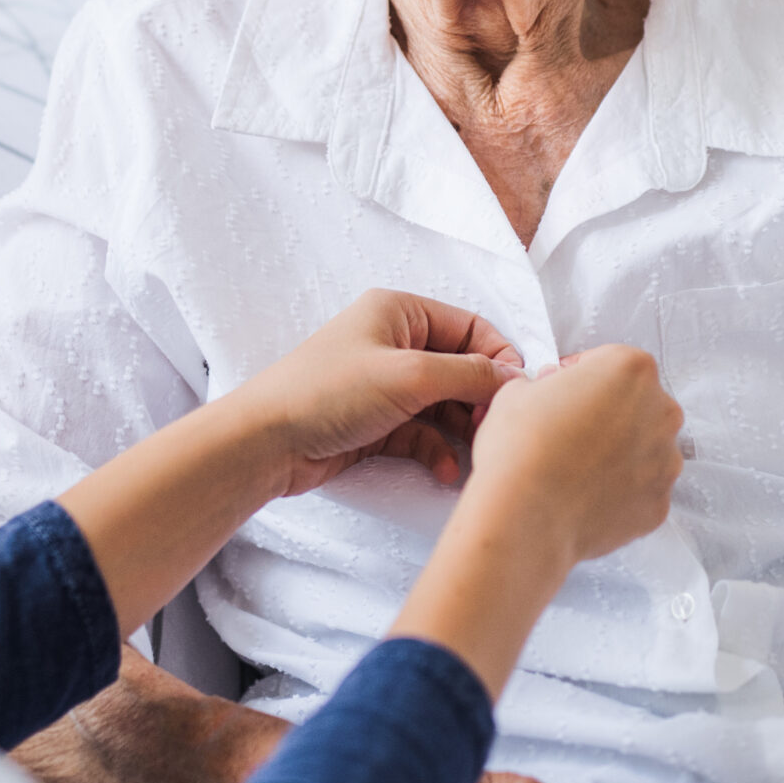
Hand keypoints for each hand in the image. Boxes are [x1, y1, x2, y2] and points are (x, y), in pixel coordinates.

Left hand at [232, 289, 525, 496]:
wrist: (267, 442)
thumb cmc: (328, 392)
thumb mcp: (409, 376)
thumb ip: (468, 374)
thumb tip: (514, 377)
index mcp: (400, 312)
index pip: (470, 327)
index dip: (498, 358)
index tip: (517, 394)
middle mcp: (394, 343)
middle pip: (460, 368)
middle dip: (481, 400)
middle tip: (494, 430)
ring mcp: (385, 385)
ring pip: (444, 405)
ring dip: (462, 431)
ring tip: (477, 456)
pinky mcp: (377, 423)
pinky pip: (423, 433)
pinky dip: (439, 449)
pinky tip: (447, 471)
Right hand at [465, 346, 683, 564]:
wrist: (525, 516)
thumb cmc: (521, 448)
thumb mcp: (519, 389)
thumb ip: (548, 384)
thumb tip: (553, 394)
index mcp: (631, 369)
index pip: (608, 362)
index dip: (579, 375)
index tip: (562, 390)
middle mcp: (661, 411)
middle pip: (637, 403)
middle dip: (607, 412)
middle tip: (569, 429)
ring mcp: (665, 461)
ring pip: (644, 448)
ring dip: (618, 451)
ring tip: (576, 467)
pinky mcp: (659, 504)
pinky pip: (641, 489)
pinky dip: (620, 491)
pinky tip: (586, 494)